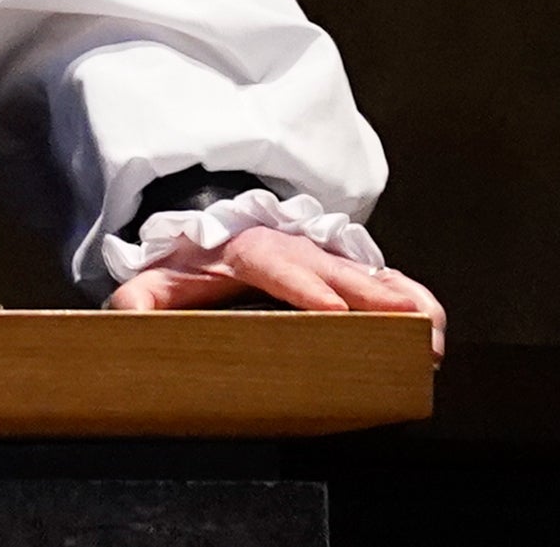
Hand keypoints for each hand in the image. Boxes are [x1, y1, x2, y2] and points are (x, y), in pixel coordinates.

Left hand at [105, 225, 445, 358]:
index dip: (305, 288)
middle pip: (338, 269)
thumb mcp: (158, 273)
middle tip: (405, 326)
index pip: (279, 266)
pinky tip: (431, 324)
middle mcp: (295, 247)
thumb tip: (129, 317)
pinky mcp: (344, 267)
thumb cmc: (192, 257)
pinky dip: (413, 297)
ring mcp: (324, 255)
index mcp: (250, 249)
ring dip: (403, 301)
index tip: (330, 310)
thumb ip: (140, 297)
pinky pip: (386, 276)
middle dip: (373, 297)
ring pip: (371, 271)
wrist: (211, 223)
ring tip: (429, 336)